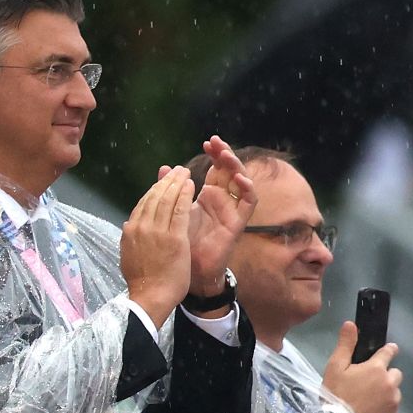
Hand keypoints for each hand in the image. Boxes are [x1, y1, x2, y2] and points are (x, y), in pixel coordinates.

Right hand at [121, 170, 192, 327]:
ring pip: (167, 199)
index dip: (155, 189)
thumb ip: (129, 238)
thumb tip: (127, 225)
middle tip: (177, 169)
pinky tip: (191, 185)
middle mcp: (141, 226)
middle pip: (155, 196)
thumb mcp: (128, 255)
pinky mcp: (174, 237)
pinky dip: (185, 194)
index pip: (144, 203)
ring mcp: (157, 231)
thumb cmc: (142, 280)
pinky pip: (180, 210)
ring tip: (184, 172)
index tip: (164, 181)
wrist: (150, 296)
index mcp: (130, 230)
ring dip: (177, 182)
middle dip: (167, 180)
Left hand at [185, 135, 257, 295]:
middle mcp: (223, 201)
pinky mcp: (238, 223)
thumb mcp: (174, 211)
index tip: (207, 143)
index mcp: (209, 196)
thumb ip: (171, 190)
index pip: (216, 168)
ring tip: (226, 155)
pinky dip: (247, 189)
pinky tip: (238, 178)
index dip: (214, 154)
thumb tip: (164, 168)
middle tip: (216, 142)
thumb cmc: (181, 243)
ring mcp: (231, 211)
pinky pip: (249, 203)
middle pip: (230, 171)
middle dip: (225, 154)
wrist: (186, 270)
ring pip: (242, 182)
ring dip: (236, 167)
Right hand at [322, 320, 401, 412]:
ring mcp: (393, 400)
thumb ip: (345, 345)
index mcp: (376, 368)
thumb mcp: (335, 367)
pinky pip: (392, 405)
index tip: (389, 350)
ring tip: (369, 398)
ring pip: (394, 390)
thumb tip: (350, 324)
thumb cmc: (335, 395)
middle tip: (369, 382)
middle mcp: (390, 382)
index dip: (389, 350)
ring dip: (386, 390)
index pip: (389, 352)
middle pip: (395, 373)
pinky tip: (371, 409)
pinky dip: (385, 405)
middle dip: (386, 375)